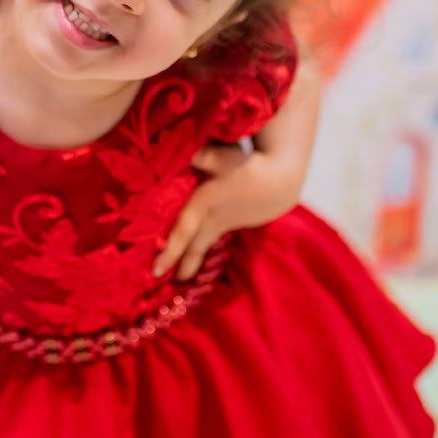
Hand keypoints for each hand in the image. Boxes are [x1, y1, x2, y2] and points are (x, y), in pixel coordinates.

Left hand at [153, 146, 302, 280]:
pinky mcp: (234, 223)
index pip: (182, 233)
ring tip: (183, 276)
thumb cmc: (249, 167)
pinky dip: (205, 247)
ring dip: (193, 261)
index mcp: (204, 205)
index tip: (156, 271)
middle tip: (168, 283)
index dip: (169, 253)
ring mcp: (225, 223)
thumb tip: (180, 154)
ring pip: (205, 245)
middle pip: (194, 247)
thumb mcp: (220, 157)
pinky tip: (200, 251)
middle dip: (182, 266)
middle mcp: (213, 219)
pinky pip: (214, 238)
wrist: (281, 182)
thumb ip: (198, 156)